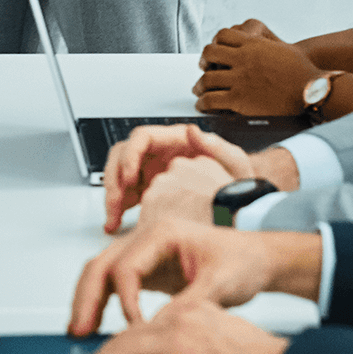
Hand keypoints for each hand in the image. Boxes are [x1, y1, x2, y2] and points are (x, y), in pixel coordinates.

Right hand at [69, 218, 320, 335]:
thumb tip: (162, 327)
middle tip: (79, 330)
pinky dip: (101, 303)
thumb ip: (190, 303)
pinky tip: (96, 325)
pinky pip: (114, 284)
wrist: (257, 260)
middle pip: (102, 263)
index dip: (125, 300)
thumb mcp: (221, 284)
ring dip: (87, 301)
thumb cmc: (243, 262)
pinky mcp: (147, 270)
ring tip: (79, 331)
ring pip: (102, 272)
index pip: (126, 266)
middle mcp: (147, 238)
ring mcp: (144, 253)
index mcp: (163, 232)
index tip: (134, 328)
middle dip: (87, 298)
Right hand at [102, 123, 253, 233]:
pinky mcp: (150, 191)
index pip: (142, 138)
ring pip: (119, 175)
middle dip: (114, 178)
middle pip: (123, 156)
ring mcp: (153, 172)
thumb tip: (192, 131)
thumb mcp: (234, 162)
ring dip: (112, 196)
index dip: (130, 154)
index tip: (130, 176)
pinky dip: (118, 208)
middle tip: (116, 203)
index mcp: (176, 141)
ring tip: (113, 219)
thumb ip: (216, 146)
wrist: (240, 205)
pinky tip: (118, 223)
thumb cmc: (238, 181)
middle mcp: (160, 154)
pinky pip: (126, 194)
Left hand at [193, 27, 322, 114]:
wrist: (310, 91)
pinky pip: (211, 100)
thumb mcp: (282, 49)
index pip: (222, 35)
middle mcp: (243, 58)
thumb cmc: (303, 71)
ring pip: (207, 78)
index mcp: (253, 43)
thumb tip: (261, 49)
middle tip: (204, 68)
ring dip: (200, 85)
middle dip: (204, 61)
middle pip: (209, 53)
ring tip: (199, 90)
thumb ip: (266, 47)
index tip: (214, 52)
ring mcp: (239, 79)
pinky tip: (204, 106)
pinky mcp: (239, 99)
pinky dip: (203, 103)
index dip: (215, 43)